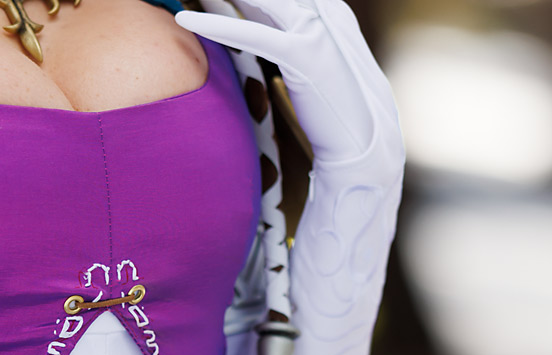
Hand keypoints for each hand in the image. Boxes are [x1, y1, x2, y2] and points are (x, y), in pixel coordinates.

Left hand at [175, 0, 399, 169]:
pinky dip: (217, 26)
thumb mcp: (313, 64)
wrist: (365, 144)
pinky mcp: (305, 55)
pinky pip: (252, 34)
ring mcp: (317, 29)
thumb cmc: (336, 109)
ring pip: (256, 0)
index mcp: (328, 9)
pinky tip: (186, 22)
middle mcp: (325, 10)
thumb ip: (293, 41)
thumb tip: (266, 33)